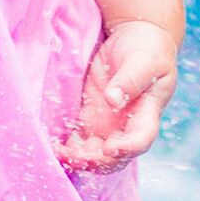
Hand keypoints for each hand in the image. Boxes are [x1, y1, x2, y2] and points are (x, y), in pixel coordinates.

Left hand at [61, 19, 176, 169]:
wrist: (136, 39)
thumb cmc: (147, 49)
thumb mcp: (144, 60)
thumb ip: (129, 80)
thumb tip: (113, 99)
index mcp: (147, 114)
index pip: (141, 140)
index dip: (127, 149)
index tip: (109, 149)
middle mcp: (127, 127)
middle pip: (115, 157)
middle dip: (95, 161)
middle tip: (73, 155)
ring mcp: (108, 125)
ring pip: (94, 155)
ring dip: (78, 159)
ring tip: (58, 153)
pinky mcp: (90, 119)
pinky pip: (78, 143)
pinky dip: (67, 150)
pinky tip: (53, 145)